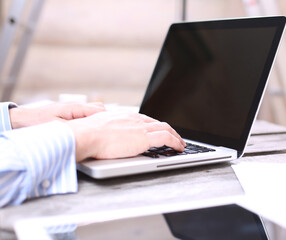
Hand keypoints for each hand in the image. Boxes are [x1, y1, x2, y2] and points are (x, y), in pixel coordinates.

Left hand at [9, 102, 105, 128]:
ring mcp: (73, 109)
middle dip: (106, 119)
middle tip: (110, 132)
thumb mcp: (58, 127)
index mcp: (75, 108)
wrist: (23, 119)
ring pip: (94, 112)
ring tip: (103, 132)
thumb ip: (75, 127)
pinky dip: (92, 122)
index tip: (112, 129)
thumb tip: (90, 131)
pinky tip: (92, 131)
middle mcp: (76, 106)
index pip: (99, 110)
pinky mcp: (70, 113)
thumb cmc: (37, 122)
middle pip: (99, 110)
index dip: (108, 120)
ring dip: (99, 120)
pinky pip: (87, 115)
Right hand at [66, 111, 185, 161]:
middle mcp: (134, 119)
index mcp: (124, 116)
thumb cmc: (86, 134)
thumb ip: (105, 127)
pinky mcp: (144, 138)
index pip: (145, 119)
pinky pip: (166, 138)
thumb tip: (103, 132)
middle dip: (168, 130)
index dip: (154, 126)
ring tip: (181, 144)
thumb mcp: (97, 126)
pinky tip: (179, 148)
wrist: (86, 135)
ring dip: (176, 136)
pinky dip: (175, 142)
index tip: (158, 130)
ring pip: (166, 129)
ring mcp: (140, 128)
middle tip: (175, 137)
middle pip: (157, 123)